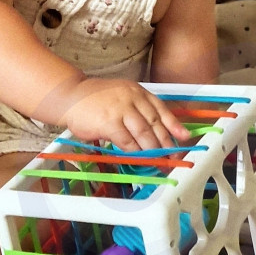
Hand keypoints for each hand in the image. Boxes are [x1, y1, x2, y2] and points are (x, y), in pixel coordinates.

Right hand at [57, 78, 189, 151]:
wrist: (71, 96)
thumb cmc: (96, 100)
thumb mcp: (121, 96)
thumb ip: (138, 110)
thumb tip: (155, 133)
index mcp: (137, 91)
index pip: (161, 109)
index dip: (174, 125)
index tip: (185, 138)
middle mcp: (132, 98)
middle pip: (155, 124)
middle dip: (165, 144)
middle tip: (171, 157)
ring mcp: (120, 109)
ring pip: (144, 134)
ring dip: (152, 151)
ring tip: (158, 162)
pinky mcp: (109, 123)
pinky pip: (127, 142)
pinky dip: (134, 152)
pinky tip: (138, 159)